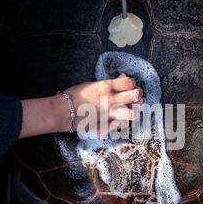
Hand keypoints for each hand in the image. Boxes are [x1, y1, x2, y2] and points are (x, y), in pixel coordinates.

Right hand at [20, 75, 142, 138]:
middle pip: (134, 96)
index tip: (131, 84)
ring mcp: (109, 114)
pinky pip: (121, 125)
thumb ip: (108, 84)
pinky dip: (122, 122)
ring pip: (131, 113)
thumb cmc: (74, 95)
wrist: (63, 111)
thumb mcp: (91, 85)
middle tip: (137, 96)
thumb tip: (122, 78)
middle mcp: (110, 100)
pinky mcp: (106, 125)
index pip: (128, 82)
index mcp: (106, 87)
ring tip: (133, 110)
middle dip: (138, 95)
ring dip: (134, 111)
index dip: (132, 83)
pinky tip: (121, 120)